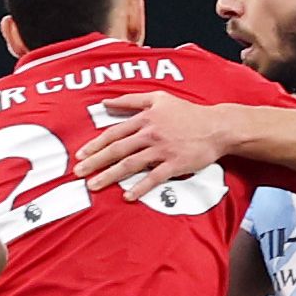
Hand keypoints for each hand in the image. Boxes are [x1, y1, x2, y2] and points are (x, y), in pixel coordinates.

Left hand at [73, 91, 227, 196]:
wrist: (217, 126)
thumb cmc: (187, 113)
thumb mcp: (159, 98)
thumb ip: (131, 100)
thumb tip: (106, 102)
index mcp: (145, 119)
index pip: (114, 133)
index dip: (95, 144)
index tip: (80, 155)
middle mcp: (150, 134)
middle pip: (117, 149)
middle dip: (95, 162)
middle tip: (78, 173)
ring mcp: (162, 150)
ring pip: (131, 164)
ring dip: (110, 176)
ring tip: (94, 186)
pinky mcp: (175, 164)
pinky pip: (154, 178)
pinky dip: (140, 187)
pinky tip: (127, 196)